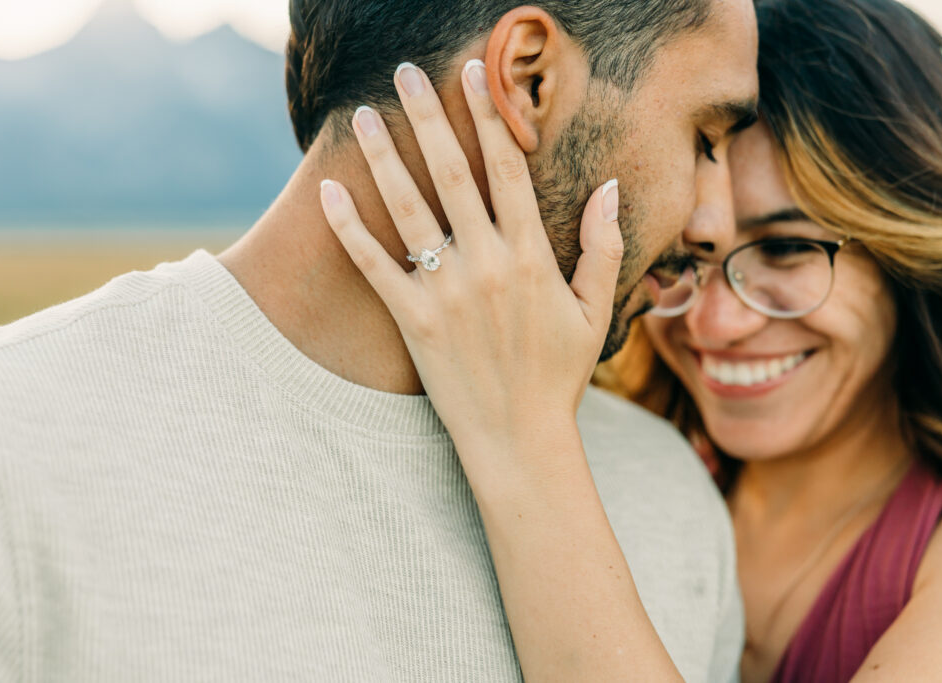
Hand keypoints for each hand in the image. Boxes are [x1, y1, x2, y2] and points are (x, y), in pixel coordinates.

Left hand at [319, 60, 622, 457]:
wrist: (518, 437)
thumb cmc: (558, 375)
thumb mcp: (595, 311)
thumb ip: (603, 247)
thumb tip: (612, 186)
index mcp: (532, 255)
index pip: (508, 168)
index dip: (489, 116)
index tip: (474, 73)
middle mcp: (487, 263)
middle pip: (453, 173)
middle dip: (428, 116)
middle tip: (404, 73)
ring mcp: (446, 292)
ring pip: (409, 208)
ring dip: (384, 157)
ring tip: (362, 116)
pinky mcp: (412, 320)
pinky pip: (374, 265)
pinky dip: (349, 228)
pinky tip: (329, 191)